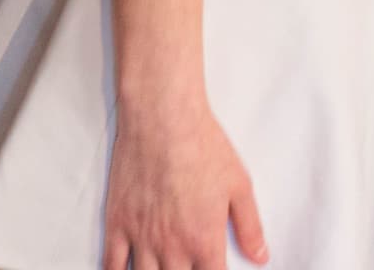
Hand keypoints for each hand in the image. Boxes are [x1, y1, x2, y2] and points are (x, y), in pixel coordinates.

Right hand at [102, 98, 267, 269]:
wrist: (164, 118)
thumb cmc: (202, 145)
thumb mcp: (239, 183)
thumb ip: (250, 226)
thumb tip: (261, 256)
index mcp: (204, 240)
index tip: (213, 269)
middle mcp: (172, 247)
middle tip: (187, 265)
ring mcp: (142, 238)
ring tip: (163, 268)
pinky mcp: (118, 224)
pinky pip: (111, 266)